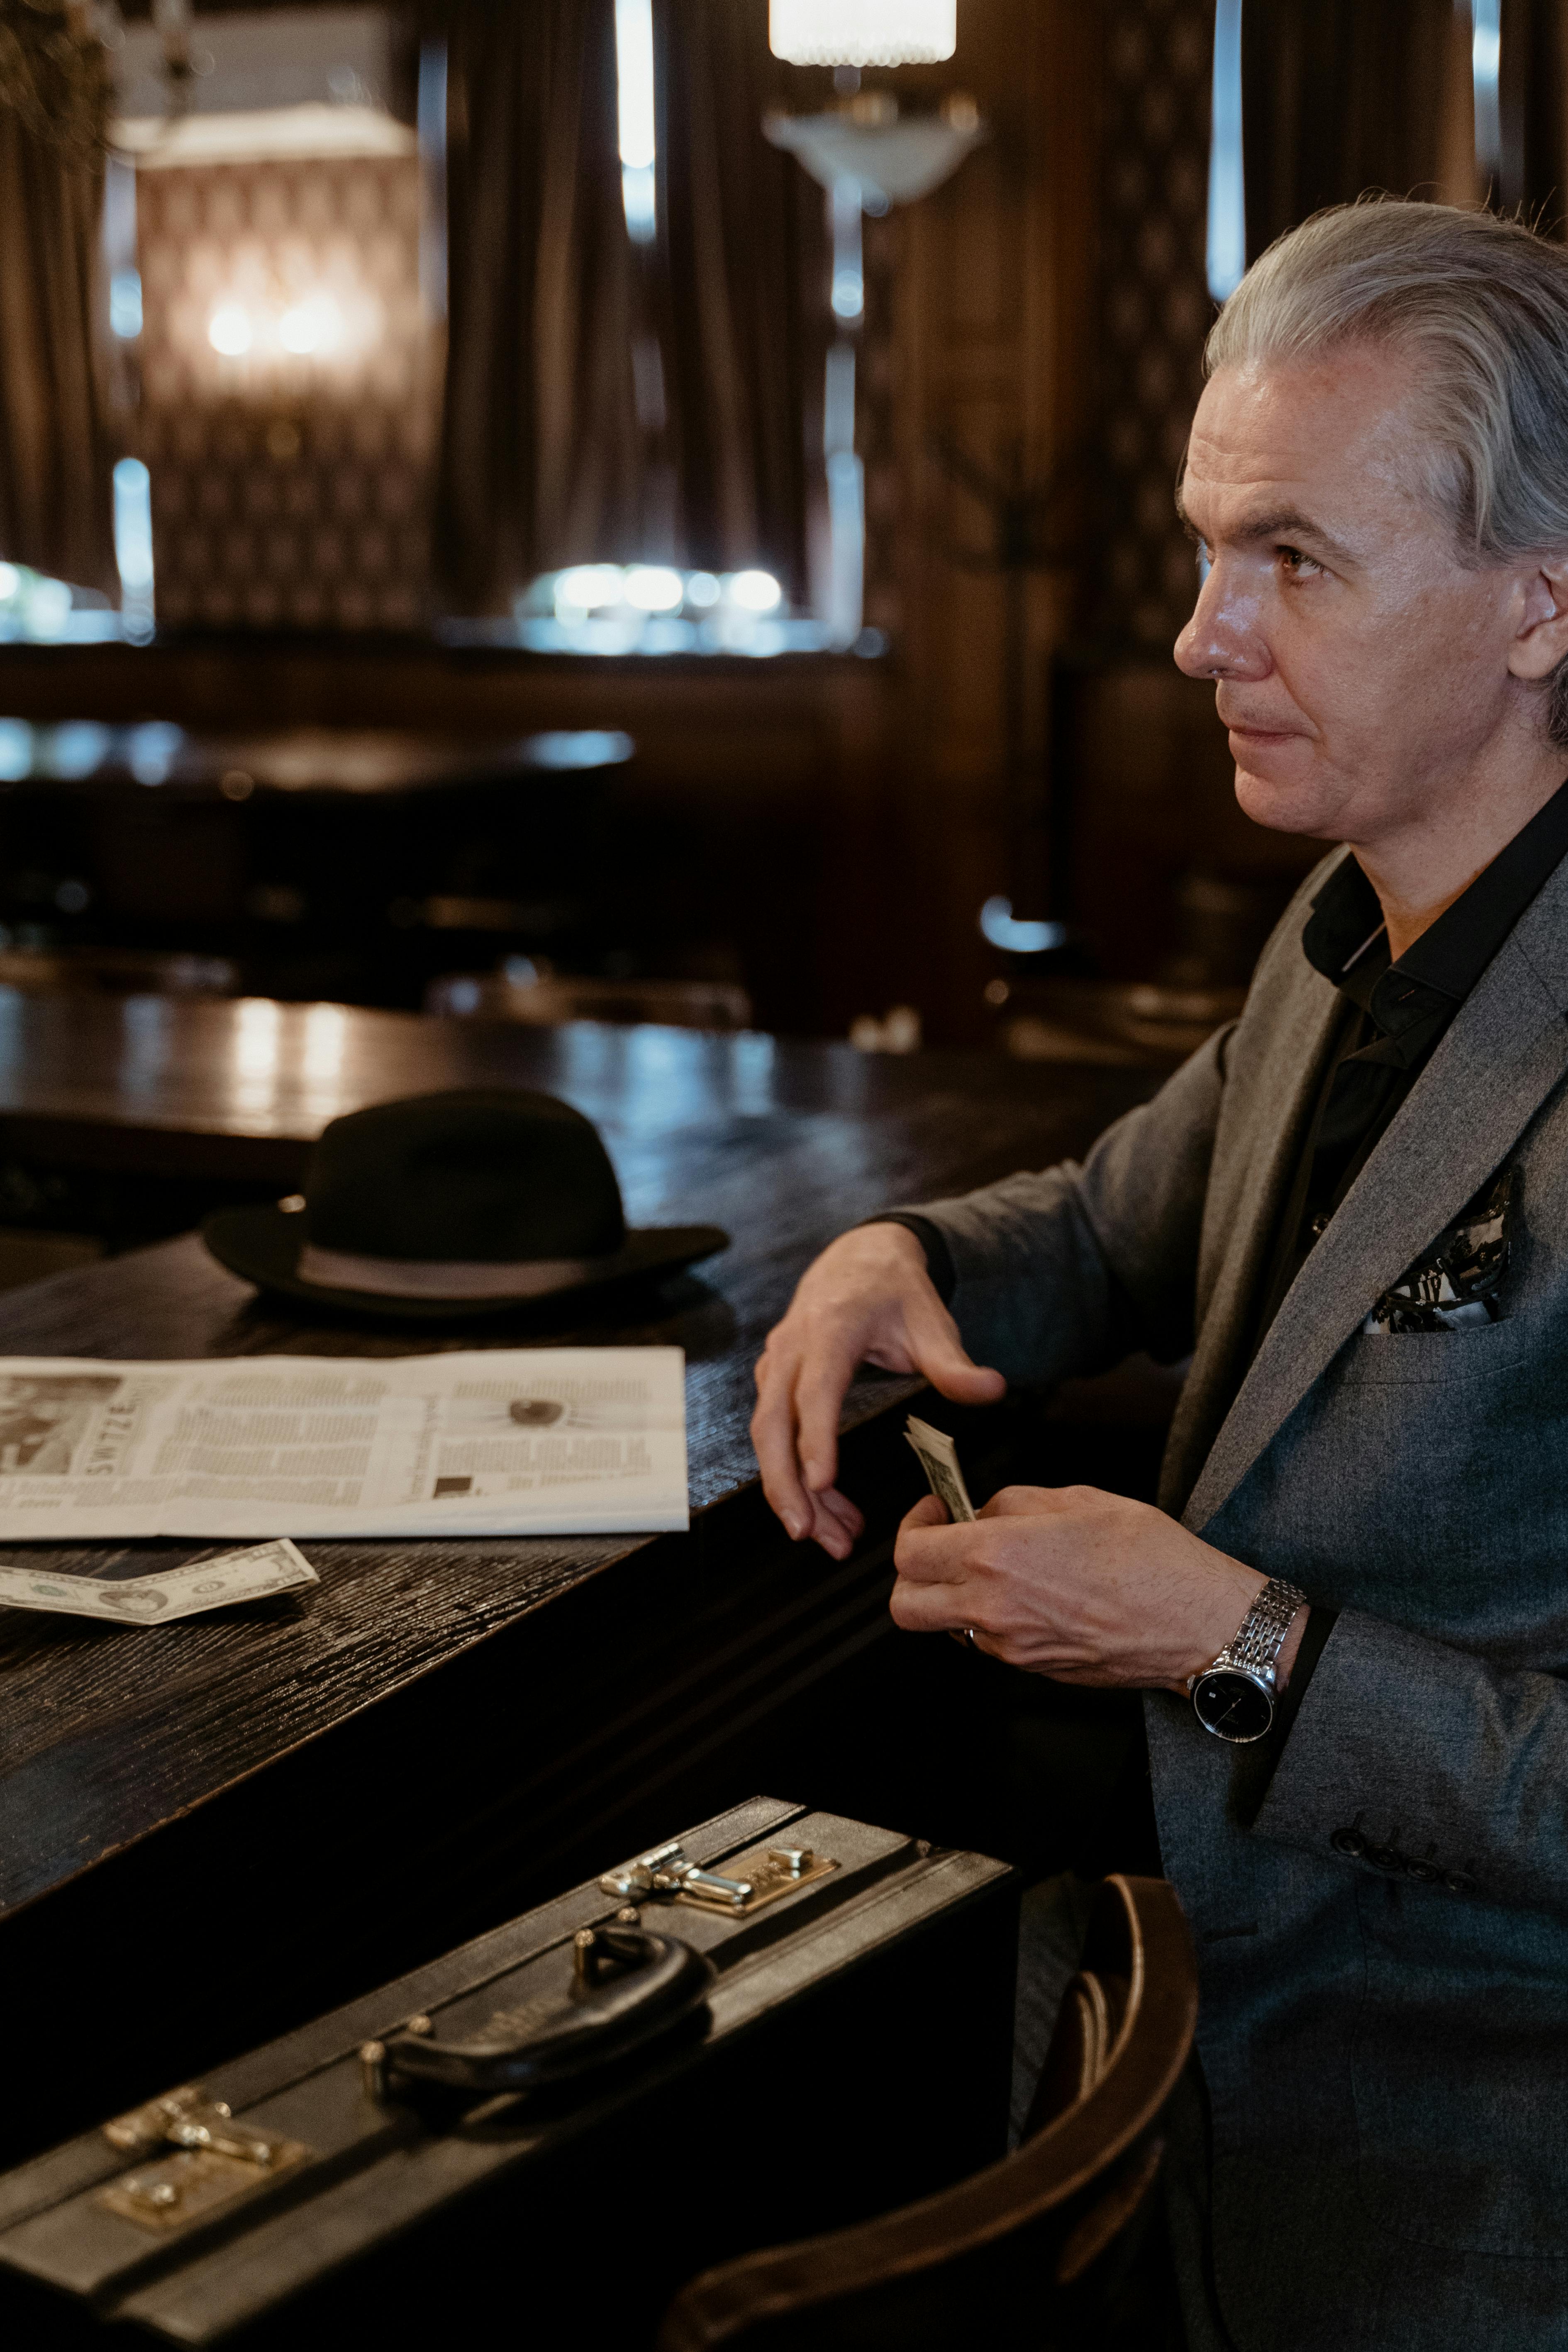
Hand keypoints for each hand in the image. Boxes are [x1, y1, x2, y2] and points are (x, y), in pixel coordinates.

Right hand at [752, 1223, 1005, 1558]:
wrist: (859, 1257)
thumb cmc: (894, 1290)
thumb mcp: (931, 1321)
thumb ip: (955, 1365)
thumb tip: (992, 1389)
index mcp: (831, 1330)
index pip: (815, 1391)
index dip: (814, 1439)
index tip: (821, 1484)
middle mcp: (792, 1347)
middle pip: (771, 1424)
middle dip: (784, 1484)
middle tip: (808, 1535)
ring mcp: (776, 1363)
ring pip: (766, 1436)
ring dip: (789, 1490)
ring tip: (828, 1536)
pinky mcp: (774, 1380)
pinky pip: (773, 1433)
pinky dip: (792, 1474)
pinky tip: (825, 1506)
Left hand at [890, 1483, 1306, 1691]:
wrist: (1199, 1623)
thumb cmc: (1152, 1559)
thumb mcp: (1079, 1500)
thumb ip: (1015, 1502)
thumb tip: (983, 1509)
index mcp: (996, 1557)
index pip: (909, 1551)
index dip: (914, 1523)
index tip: (935, 1510)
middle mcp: (992, 1609)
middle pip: (905, 1604)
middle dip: (913, 1572)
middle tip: (942, 1544)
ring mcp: (1011, 1647)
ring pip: (945, 1627)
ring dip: (952, 1596)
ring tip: (994, 1567)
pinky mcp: (1033, 1669)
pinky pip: (988, 1643)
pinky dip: (990, 1618)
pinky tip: (1029, 1593)